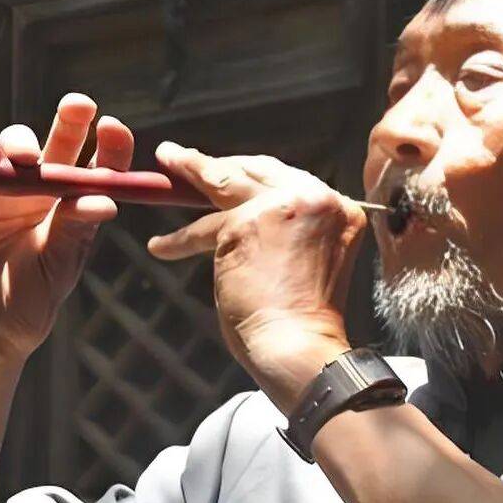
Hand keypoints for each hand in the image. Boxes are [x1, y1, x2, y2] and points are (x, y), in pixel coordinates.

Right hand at [0, 94, 132, 366]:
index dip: (109, 147)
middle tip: (79, 105)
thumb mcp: (56, 271)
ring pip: (19, 151)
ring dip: (23, 142)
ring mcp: (8, 196)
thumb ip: (73, 233)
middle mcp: (45, 199)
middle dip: (70, 122)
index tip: (113, 128)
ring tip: (26, 156)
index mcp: (75, 215)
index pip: (99, 172)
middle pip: (61, 148)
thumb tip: (104, 200)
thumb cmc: (25, 308)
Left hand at [147, 143, 363, 409]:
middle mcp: (315, 199)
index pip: (289, 179)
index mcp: (341, 210)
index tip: (230, 168)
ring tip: (168, 162)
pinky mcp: (243, 225)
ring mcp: (279, 208)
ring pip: (225, 184)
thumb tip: (246, 215)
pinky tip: (162, 245)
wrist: (299, 347)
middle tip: (184, 156)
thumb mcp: (310, 259)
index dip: (253, 172)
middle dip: (218, 163)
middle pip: (256, 170)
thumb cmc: (303, 319)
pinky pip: (203, 228)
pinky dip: (179, 240)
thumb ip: (289, 229)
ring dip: (191, 171)